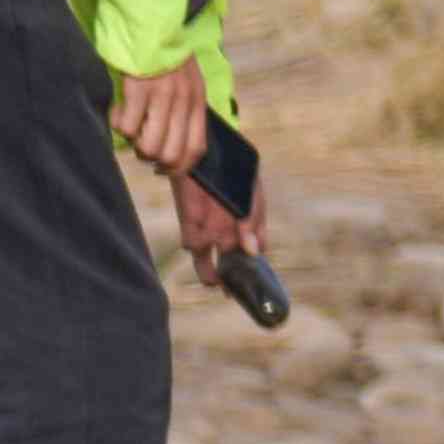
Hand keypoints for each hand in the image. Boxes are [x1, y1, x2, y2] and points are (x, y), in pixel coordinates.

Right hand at [110, 56, 211, 174]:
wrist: (154, 23)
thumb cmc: (167, 55)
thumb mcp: (189, 82)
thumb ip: (185, 109)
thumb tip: (173, 140)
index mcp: (197, 102)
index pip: (195, 150)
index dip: (178, 167)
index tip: (163, 168)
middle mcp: (183, 103)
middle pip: (170, 156)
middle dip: (153, 159)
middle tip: (142, 144)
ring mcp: (161, 98)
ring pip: (148, 148)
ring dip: (135, 143)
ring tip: (131, 125)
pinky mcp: (138, 91)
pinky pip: (125, 126)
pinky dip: (118, 124)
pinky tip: (119, 108)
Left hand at [170, 165, 270, 288]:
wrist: (206, 152)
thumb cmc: (236, 171)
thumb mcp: (252, 192)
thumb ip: (253, 219)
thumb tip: (254, 251)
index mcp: (248, 228)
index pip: (254, 257)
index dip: (254, 273)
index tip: (255, 286)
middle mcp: (229, 233)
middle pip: (230, 265)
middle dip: (231, 281)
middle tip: (233, 291)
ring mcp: (208, 230)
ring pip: (207, 262)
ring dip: (210, 272)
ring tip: (216, 281)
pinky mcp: (188, 224)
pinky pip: (191, 241)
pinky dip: (195, 244)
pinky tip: (201, 241)